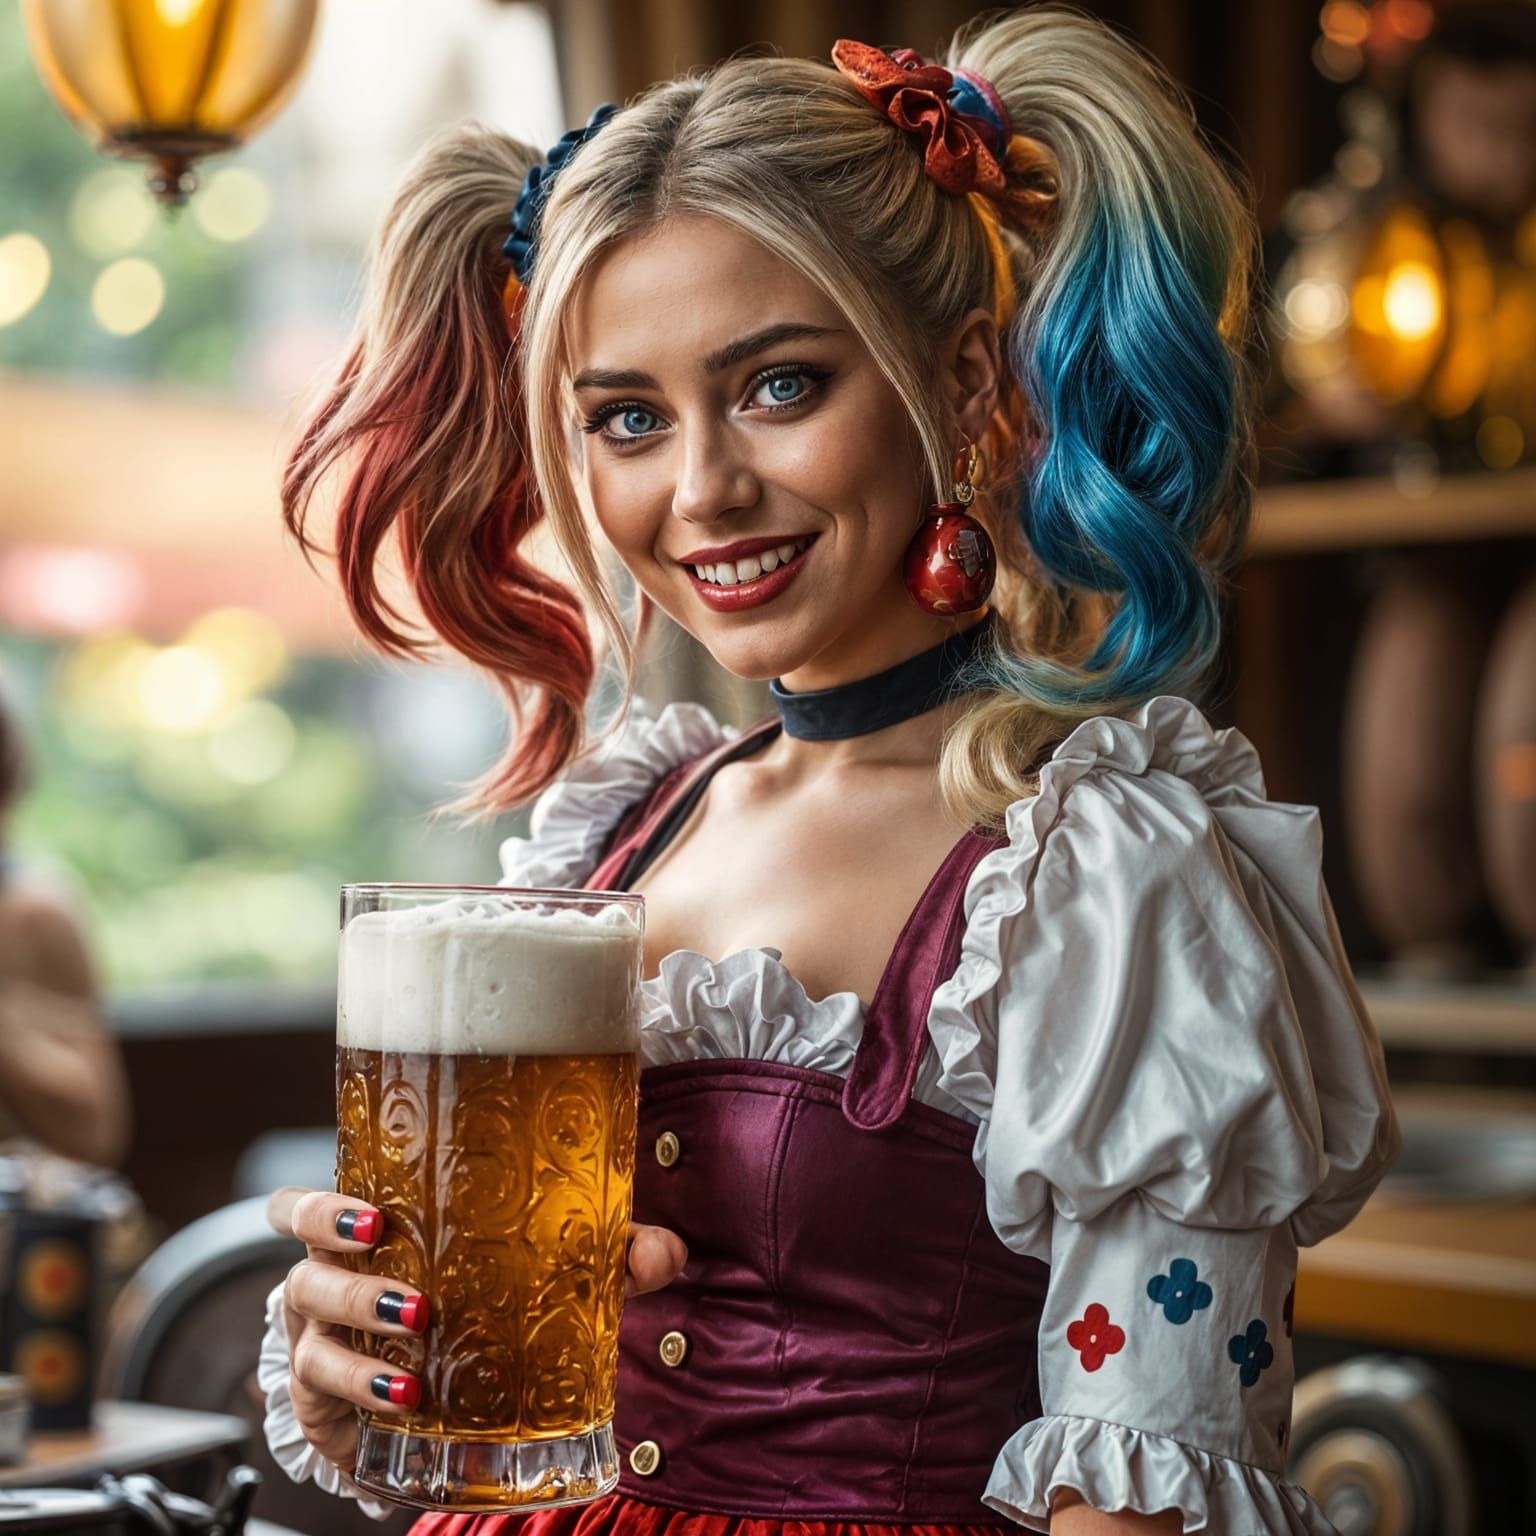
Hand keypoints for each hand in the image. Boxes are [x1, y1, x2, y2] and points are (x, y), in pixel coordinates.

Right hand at [266, 1186, 687, 1470]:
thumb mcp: (538, 1266)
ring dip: (361, 1335)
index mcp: (366, 1230)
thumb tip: (664, 1254)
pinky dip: (361, 1394)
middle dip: (344, 1270)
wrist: (437, 1386)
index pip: (305, 1205)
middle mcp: (328, 1279)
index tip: (373, 1213)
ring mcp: (319, 1341)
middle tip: (405, 1282)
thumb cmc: (474, 1296)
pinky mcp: (324, 1404)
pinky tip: (405, 1399)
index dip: (320, 1206)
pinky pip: (321, 1396)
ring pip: (311, 1329)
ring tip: (418, 1344)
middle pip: (301, 1263)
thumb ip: (605, 1253)